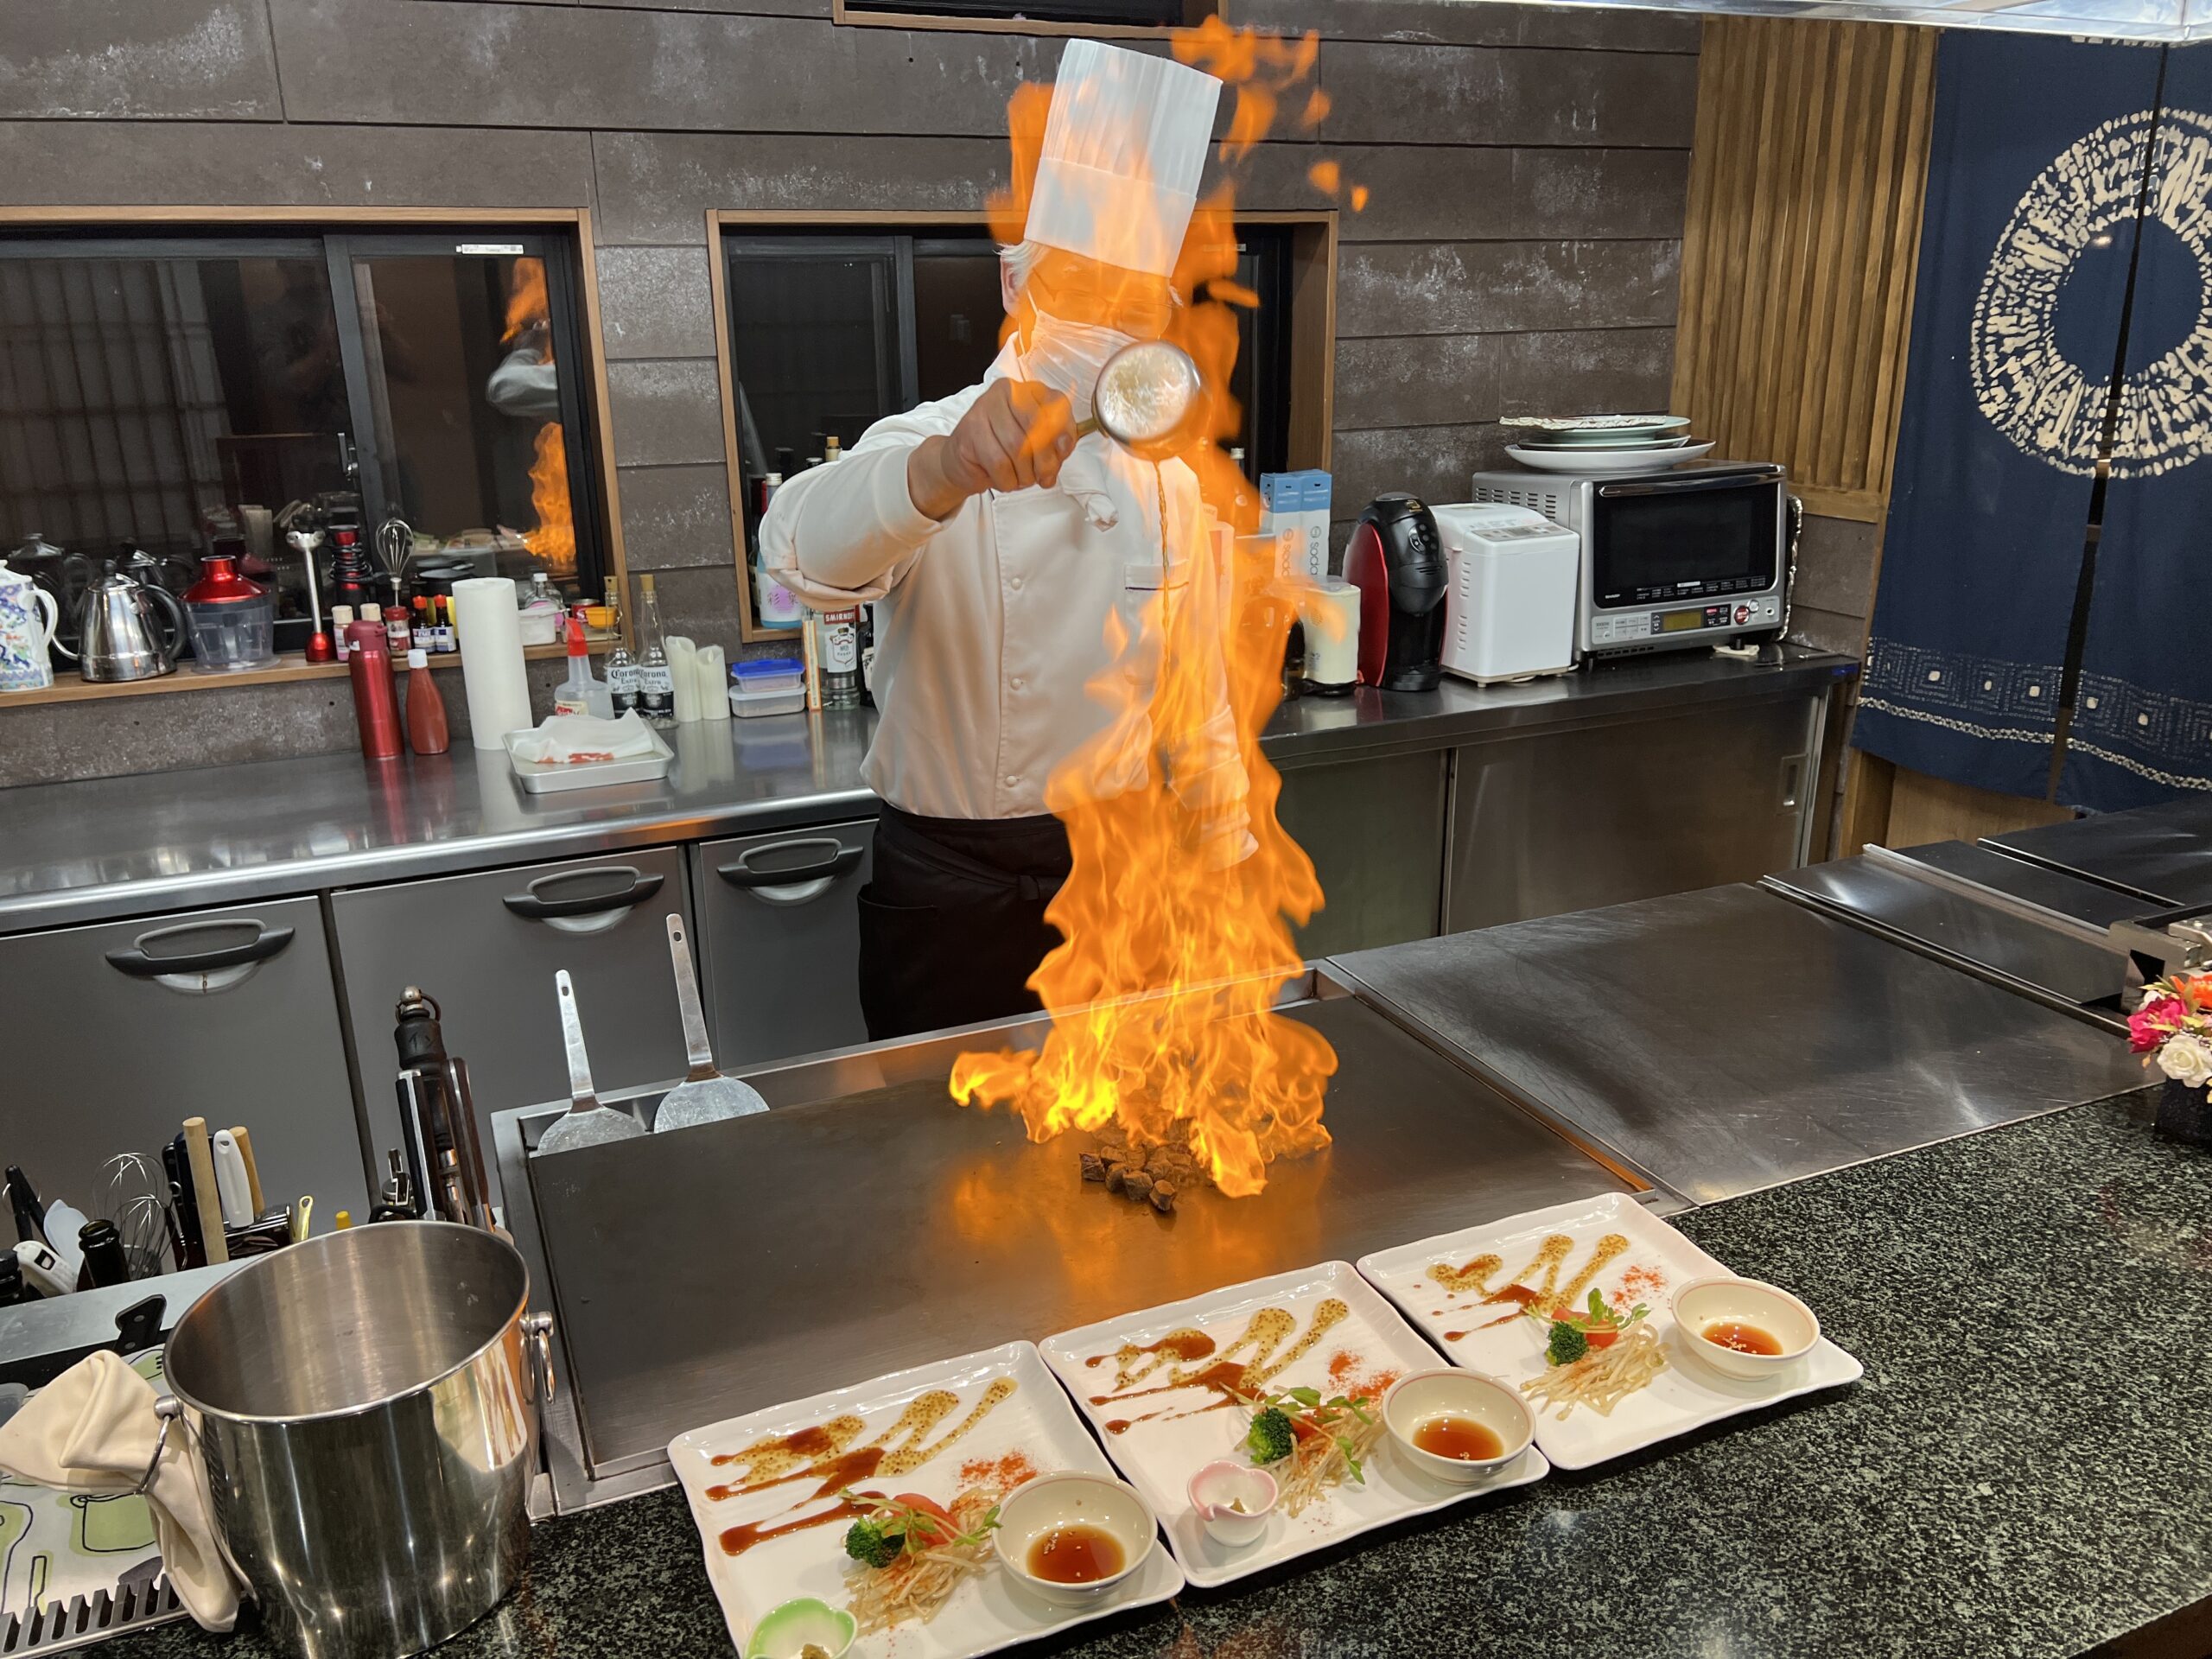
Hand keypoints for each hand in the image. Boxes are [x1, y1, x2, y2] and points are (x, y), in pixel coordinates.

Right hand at [907, 379, 1074, 519]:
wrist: (964, 462)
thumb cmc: (1004, 450)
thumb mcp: (1039, 446)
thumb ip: (1056, 443)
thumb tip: (1063, 445)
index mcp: (1028, 390)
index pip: (1057, 406)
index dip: (1064, 435)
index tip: (1061, 454)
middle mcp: (1007, 392)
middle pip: (1038, 429)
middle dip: (1045, 461)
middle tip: (1043, 476)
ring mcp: (985, 407)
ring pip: (1018, 448)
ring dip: (1025, 474)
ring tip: (1021, 479)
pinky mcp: (970, 429)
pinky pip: (999, 463)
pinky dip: (1007, 480)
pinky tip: (1005, 478)